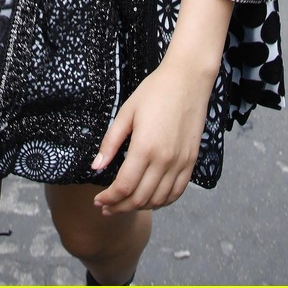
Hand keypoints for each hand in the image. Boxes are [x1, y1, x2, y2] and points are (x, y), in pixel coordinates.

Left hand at [90, 59, 212, 214]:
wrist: (188, 79)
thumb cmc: (155, 91)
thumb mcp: (126, 112)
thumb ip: (111, 142)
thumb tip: (95, 167)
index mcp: (145, 147)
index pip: (124, 187)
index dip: (109, 199)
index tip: (98, 200)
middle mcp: (164, 160)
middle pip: (139, 198)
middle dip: (119, 207)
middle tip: (106, 207)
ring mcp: (180, 163)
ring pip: (158, 200)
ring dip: (139, 207)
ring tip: (125, 204)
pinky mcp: (191, 161)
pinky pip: (177, 192)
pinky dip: (162, 202)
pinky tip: (150, 199)